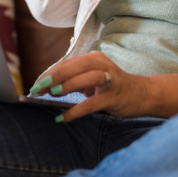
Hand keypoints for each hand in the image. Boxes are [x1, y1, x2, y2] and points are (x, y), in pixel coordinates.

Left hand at [31, 52, 151, 121]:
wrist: (142, 94)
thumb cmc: (112, 86)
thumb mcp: (92, 78)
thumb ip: (73, 80)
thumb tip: (47, 88)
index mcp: (93, 59)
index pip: (66, 64)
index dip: (49, 74)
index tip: (34, 85)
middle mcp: (101, 65)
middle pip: (75, 66)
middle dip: (54, 76)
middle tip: (38, 87)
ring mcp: (110, 80)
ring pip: (86, 79)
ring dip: (67, 85)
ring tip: (51, 94)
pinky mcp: (114, 97)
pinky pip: (92, 104)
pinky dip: (76, 111)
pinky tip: (63, 117)